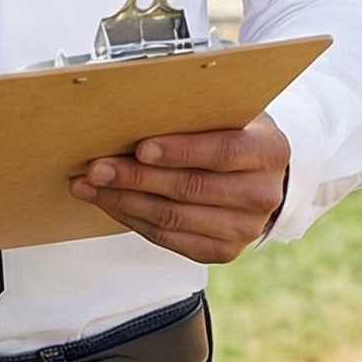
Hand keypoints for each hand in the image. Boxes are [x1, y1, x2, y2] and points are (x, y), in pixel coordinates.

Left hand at [70, 117, 290, 264]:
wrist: (259, 176)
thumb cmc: (233, 134)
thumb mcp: (228, 113)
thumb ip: (196, 113)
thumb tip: (136, 110)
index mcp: (269, 151)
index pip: (223, 152)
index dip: (180, 151)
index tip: (141, 148)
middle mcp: (263, 194)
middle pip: (191, 188)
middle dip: (136, 178)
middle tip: (98, 168)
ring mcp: (245, 228)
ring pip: (174, 217)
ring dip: (124, 201)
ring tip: (92, 186)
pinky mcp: (223, 251)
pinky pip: (169, 238)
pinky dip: (133, 219)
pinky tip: (110, 203)